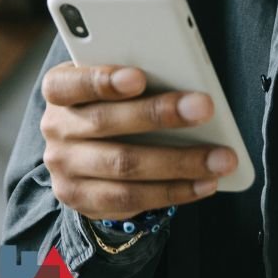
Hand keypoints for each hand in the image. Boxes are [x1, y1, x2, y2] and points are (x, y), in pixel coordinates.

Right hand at [40, 63, 237, 220]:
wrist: (86, 151)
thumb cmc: (116, 101)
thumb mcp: (116, 83)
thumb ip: (140, 78)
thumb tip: (187, 81)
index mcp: (60, 90)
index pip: (69, 83)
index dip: (102, 80)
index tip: (139, 77)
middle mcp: (56, 128)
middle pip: (105, 122)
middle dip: (158, 115)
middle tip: (204, 108)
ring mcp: (66, 168)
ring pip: (124, 166)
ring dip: (179, 162)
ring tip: (220, 158)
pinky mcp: (82, 200)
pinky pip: (131, 199)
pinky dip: (174, 191)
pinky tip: (205, 183)